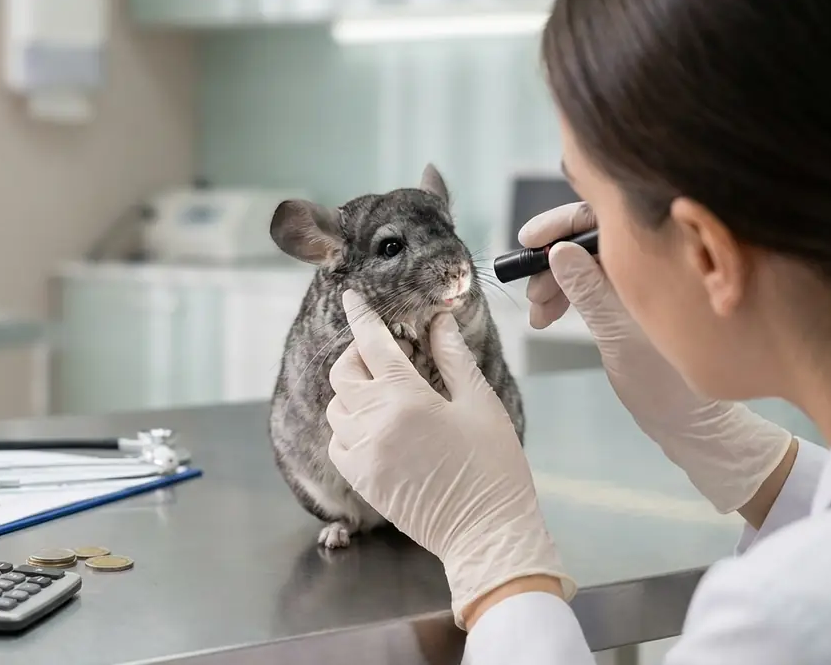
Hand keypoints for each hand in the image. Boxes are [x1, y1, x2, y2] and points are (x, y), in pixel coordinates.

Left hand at [326, 289, 575, 627]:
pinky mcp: (361, 481)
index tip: (351, 296)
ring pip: (336, 408)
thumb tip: (437, 323)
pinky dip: (347, 428)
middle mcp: (375, 424)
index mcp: (407, 400)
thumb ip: (454, 359)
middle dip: (356, 354)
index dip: (361, 316)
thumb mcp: (481, 405)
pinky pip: (337, 443)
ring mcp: (363, 455)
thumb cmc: (494, 468)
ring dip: (352, 393)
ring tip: (381, 391)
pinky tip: (373, 427)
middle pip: (343, 374)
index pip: (373, 345)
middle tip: (380, 352)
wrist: (486, 534)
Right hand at [520, 203, 793, 513]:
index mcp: (659, 258)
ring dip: (553, 282)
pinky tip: (546, 319)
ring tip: (538, 316)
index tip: (529, 242)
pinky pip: (587, 284)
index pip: (606, 216)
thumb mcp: (620, 335)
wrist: (689, 423)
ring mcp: (638, 281)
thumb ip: (590, 291)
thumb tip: (559, 250)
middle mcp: (650, 262)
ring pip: (583, 262)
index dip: (562, 223)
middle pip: (589, 237)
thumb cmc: (667, 382)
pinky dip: (563, 296)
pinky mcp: (626, 301)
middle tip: (530, 292)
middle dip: (551, 260)